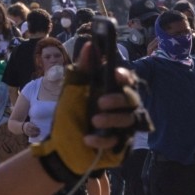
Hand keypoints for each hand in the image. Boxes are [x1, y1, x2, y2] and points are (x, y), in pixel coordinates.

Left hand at [31, 40, 147, 180]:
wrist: (61, 149)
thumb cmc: (68, 118)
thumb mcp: (72, 92)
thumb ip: (82, 70)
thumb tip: (90, 45)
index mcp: (111, 92)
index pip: (126, 80)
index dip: (124, 76)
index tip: (115, 75)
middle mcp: (122, 108)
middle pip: (133, 99)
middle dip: (118, 99)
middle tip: (100, 103)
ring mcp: (124, 127)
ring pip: (131, 119)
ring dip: (113, 119)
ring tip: (94, 122)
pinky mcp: (123, 145)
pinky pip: (122, 140)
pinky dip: (104, 140)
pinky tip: (89, 140)